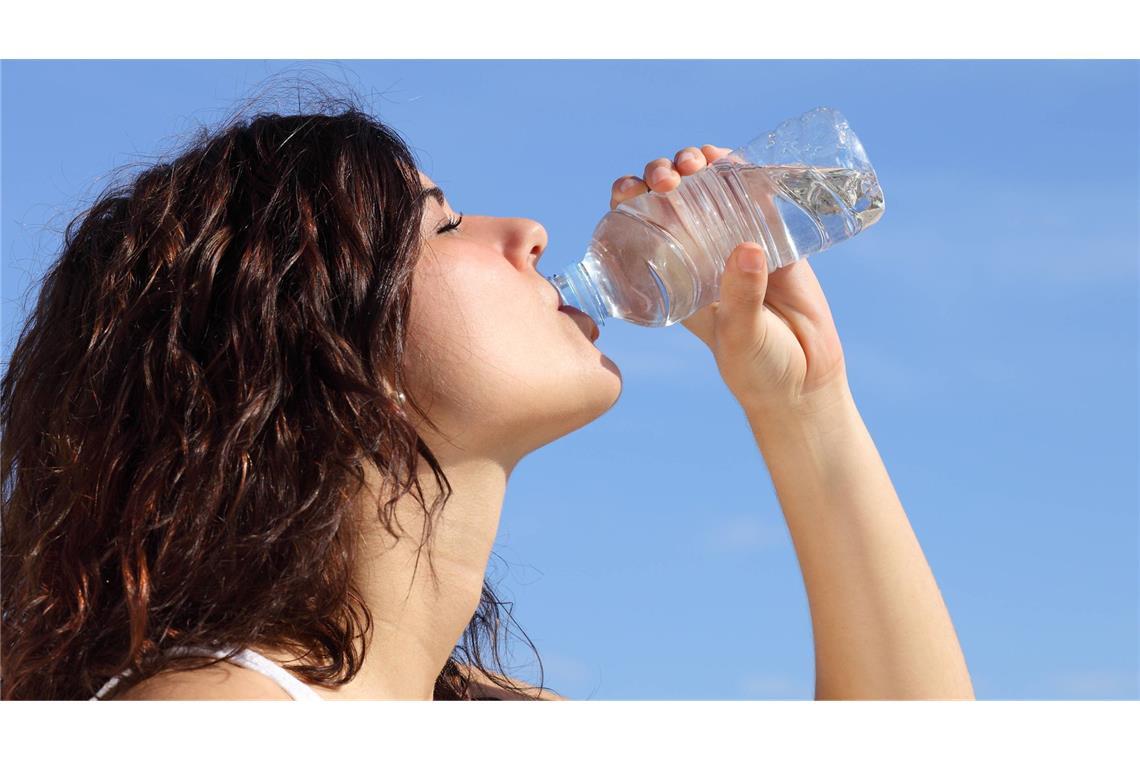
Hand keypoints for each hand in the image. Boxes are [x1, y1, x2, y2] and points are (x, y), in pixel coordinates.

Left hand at [610, 144, 850, 419]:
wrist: (804, 381)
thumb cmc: (758, 368)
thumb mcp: (739, 336)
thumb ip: (741, 296)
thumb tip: (748, 248)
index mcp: (674, 276)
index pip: (639, 227)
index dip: (628, 200)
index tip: (630, 189)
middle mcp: (700, 253)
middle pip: (671, 198)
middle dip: (661, 175)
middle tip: (668, 179)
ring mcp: (737, 241)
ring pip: (710, 188)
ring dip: (698, 163)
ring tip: (697, 162)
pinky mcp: (775, 237)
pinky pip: (755, 194)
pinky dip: (742, 169)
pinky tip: (732, 157)